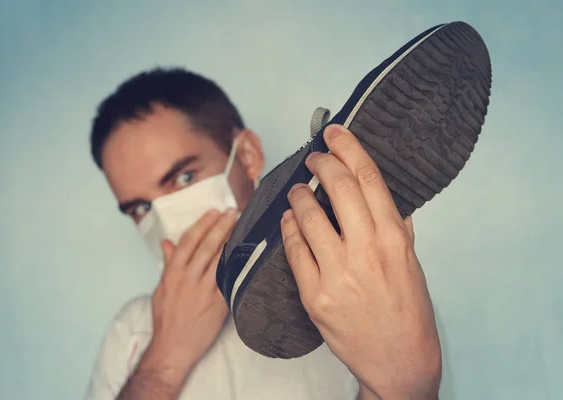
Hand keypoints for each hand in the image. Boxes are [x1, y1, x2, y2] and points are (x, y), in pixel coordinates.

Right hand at [132, 209, 237, 395]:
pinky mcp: (219, 304)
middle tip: (232, 212)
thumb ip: (167, 264)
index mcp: (172, 273)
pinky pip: (229, 279)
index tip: (213, 212)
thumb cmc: (166, 319)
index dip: (202, 224)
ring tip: (241, 226)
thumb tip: (167, 243)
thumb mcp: (161, 289)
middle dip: (221, 226)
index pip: (189, 241)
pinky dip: (237, 265)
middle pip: (207, 246)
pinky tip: (245, 254)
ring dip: (231, 241)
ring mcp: (204, 291)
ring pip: (220, 259)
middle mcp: (188, 279)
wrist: (173, 348)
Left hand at [281, 125, 440, 399]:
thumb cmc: (407, 309)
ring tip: (298, 191)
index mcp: (394, 239)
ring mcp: (338, 274)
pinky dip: (288, 228)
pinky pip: (294, 250)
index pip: (368, 179)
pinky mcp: (315, 295)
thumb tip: (378, 194)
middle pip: (338, 188)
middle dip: (320, 164)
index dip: (348, 148)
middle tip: (312, 158)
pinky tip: (288, 221)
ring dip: (298, 196)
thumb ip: (394, 226)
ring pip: (308, 216)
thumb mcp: (410, 263)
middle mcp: (367, 251)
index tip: (334, 133)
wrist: (398, 359)